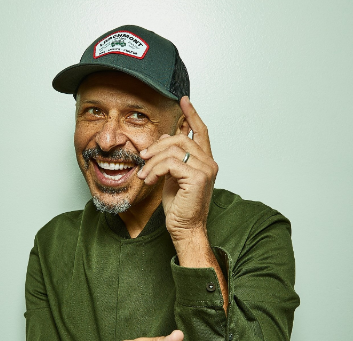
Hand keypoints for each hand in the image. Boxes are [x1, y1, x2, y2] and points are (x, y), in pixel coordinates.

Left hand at [138, 96, 217, 243]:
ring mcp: (206, 169)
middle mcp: (209, 162)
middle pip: (180, 138)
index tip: (183, 100)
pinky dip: (155, 170)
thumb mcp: (172, 176)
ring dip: (153, 161)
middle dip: (157, 146)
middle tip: (143, 156)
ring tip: (144, 175)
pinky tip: (150, 180)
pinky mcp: (198, 177)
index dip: (192, 114)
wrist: (185, 228)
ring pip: (173, 150)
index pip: (201, 131)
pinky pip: (170, 163)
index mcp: (205, 161)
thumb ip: (172, 158)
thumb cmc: (180, 206)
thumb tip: (163, 139)